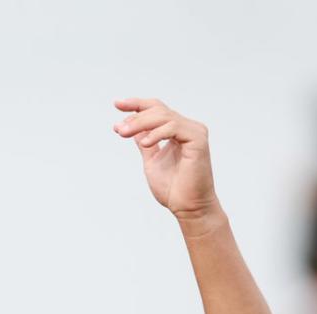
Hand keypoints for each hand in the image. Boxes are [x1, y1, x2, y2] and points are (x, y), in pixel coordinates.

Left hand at [114, 98, 216, 219]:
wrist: (187, 206)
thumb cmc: (173, 188)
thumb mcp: (151, 160)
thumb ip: (145, 143)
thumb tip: (132, 129)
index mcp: (176, 131)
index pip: (156, 109)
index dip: (137, 104)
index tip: (117, 104)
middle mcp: (187, 128)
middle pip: (158, 110)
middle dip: (135, 117)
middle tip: (119, 129)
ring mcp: (194, 132)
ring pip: (165, 116)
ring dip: (141, 123)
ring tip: (124, 133)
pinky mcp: (198, 140)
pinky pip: (174, 127)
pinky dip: (157, 133)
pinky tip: (145, 142)